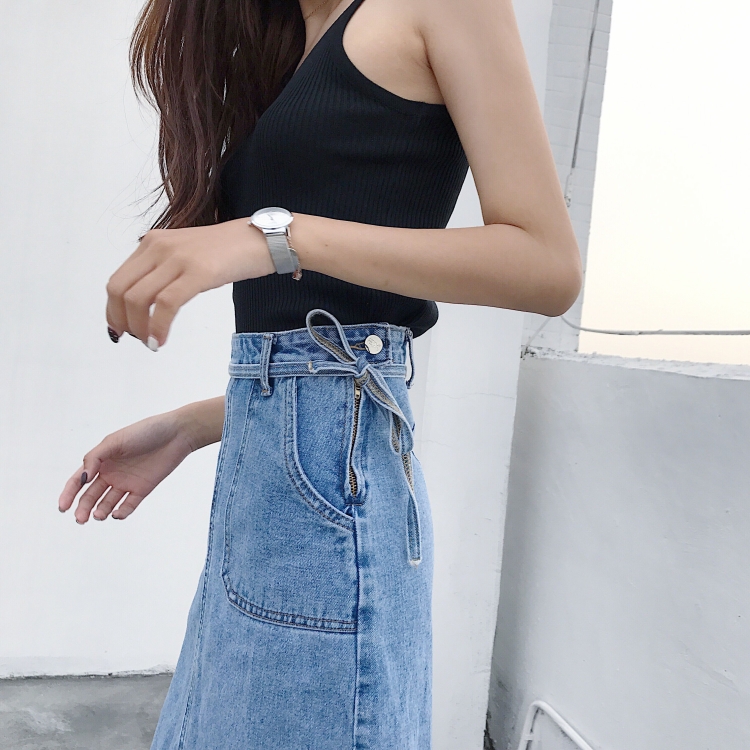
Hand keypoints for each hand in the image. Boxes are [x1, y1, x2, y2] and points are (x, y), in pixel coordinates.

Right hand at [58, 410, 195, 522]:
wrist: (176, 434)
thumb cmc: (145, 432)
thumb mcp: (115, 441)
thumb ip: (95, 458)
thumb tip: (82, 478)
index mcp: (101, 460)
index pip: (79, 480)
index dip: (69, 494)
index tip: (62, 507)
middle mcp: (111, 473)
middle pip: (91, 496)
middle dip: (83, 508)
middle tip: (80, 519)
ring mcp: (126, 482)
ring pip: (107, 503)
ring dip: (100, 511)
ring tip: (98, 516)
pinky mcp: (142, 489)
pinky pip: (128, 505)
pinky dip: (121, 512)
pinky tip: (116, 514)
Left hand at [106, 218, 274, 348]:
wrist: (261, 239)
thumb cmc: (228, 252)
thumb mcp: (186, 255)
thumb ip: (164, 270)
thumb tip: (147, 302)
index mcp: (153, 243)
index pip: (118, 280)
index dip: (113, 310)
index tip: (121, 328)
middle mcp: (159, 247)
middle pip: (121, 290)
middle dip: (121, 321)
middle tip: (134, 339)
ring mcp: (178, 258)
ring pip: (138, 299)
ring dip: (139, 328)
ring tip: (150, 343)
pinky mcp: (198, 272)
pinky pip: (166, 305)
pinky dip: (158, 327)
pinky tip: (160, 340)